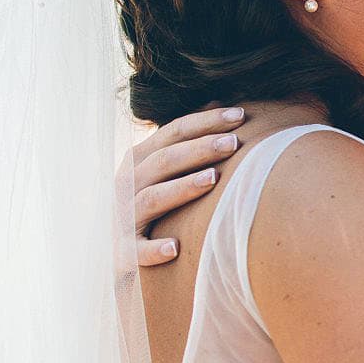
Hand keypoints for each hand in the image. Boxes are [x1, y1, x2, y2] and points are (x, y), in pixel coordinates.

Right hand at [126, 107, 245, 264]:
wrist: (123, 259)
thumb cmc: (155, 209)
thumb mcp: (164, 172)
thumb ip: (187, 141)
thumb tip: (220, 102)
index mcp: (140, 162)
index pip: (173, 134)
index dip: (205, 122)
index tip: (240, 115)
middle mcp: (127, 186)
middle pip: (164, 161)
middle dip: (199, 149)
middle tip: (234, 142)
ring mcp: (124, 218)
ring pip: (152, 198)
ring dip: (182, 188)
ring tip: (213, 179)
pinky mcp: (122, 253)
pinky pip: (136, 251)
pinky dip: (153, 249)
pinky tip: (175, 247)